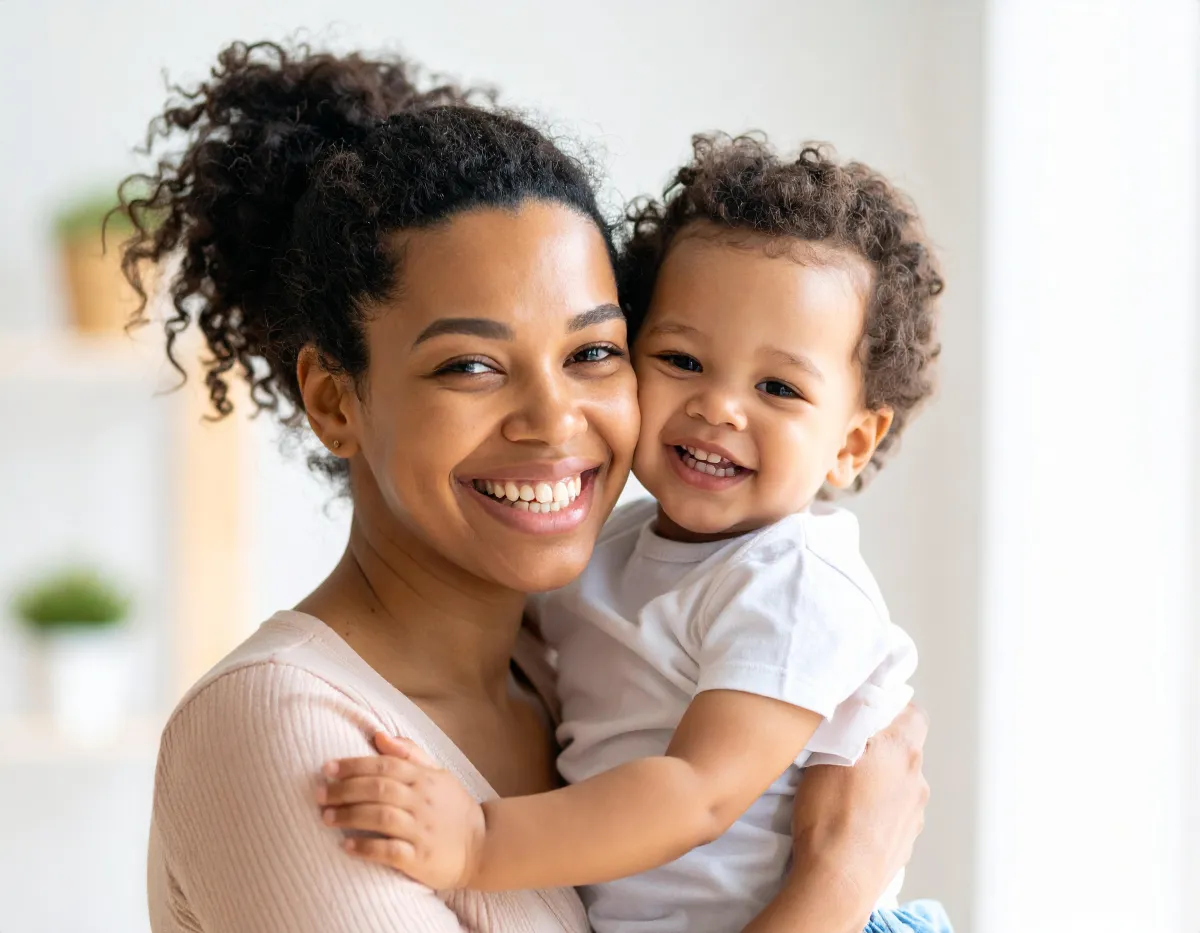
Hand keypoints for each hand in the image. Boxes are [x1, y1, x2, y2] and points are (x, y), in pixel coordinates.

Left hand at [317, 732, 485, 889]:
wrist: (482, 845)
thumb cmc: (453, 808)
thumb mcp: (438, 774)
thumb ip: (409, 754)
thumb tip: (378, 734)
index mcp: (425, 779)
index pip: (385, 765)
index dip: (354, 765)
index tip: (327, 768)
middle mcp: (423, 801)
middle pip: (378, 789)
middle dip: (344, 790)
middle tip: (318, 794)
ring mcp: (422, 830)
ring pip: (381, 817)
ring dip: (349, 816)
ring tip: (326, 818)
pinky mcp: (420, 858)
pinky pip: (390, 851)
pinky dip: (366, 847)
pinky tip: (346, 847)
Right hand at [787, 703, 929, 925]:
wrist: (839, 880)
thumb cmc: (829, 814)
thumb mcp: (829, 751)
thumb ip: (850, 723)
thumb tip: (859, 701)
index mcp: (902, 750)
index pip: (911, 711)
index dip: (890, 706)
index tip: (865, 710)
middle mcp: (916, 780)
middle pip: (903, 747)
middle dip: (878, 745)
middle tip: (845, 751)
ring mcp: (914, 814)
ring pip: (898, 782)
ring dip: (878, 779)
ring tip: (843, 790)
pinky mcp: (906, 840)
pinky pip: (893, 812)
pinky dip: (877, 809)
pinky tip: (849, 818)